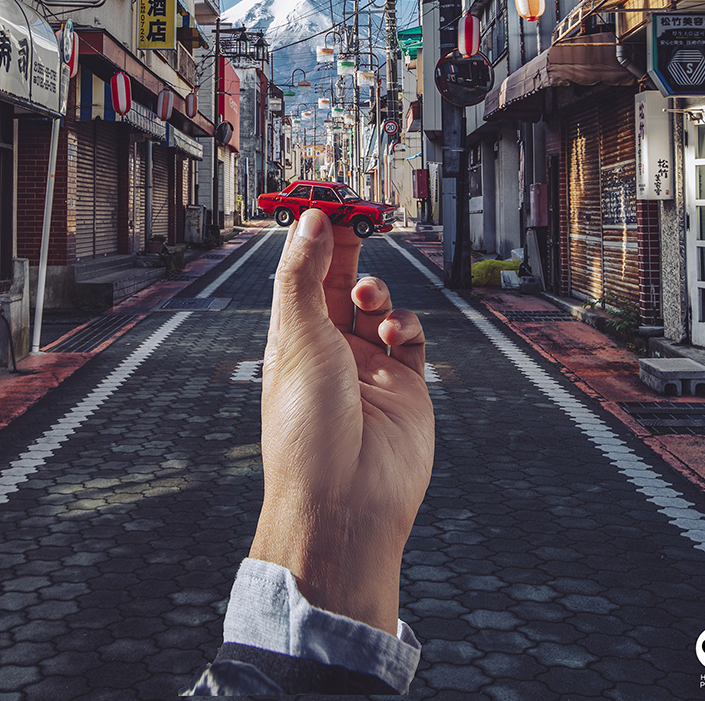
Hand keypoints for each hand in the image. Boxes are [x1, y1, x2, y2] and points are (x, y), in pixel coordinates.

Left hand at [249, 207, 434, 634]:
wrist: (346, 502)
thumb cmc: (307, 426)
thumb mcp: (296, 336)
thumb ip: (304, 274)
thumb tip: (309, 221)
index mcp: (292, 339)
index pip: (302, 275)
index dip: (313, 239)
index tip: (325, 202)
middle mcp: (329, 351)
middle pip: (340, 284)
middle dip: (350, 250)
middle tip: (360, 217)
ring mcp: (368, 368)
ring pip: (379, 307)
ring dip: (377, 292)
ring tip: (370, 300)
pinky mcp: (406, 386)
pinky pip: (411, 338)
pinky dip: (406, 324)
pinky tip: (394, 334)